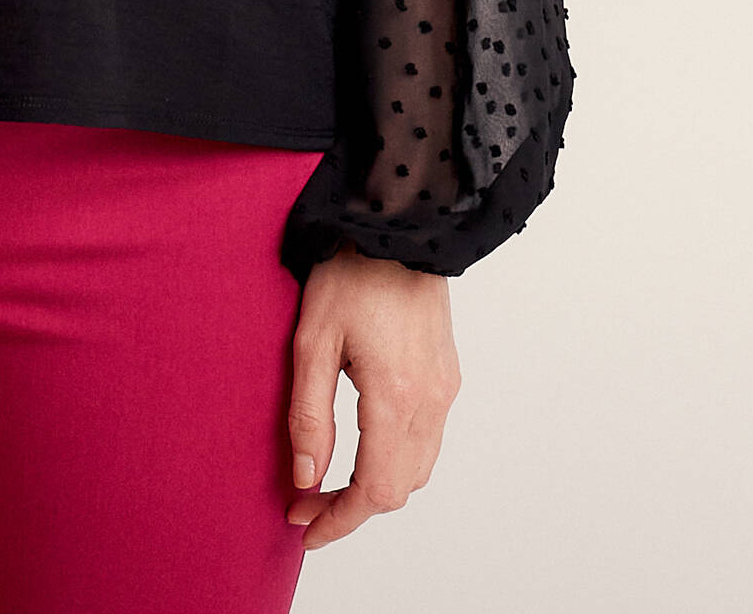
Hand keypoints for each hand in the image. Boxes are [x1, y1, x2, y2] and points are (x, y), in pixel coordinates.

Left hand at [284, 239, 460, 546]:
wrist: (401, 224)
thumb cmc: (351, 271)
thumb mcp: (312, 340)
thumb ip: (310, 415)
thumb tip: (305, 479)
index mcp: (396, 398)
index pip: (374, 491)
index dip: (338, 520)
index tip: (304, 528)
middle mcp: (431, 402)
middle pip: (398, 488)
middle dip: (351, 507)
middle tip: (305, 500)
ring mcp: (445, 389)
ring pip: (417, 468)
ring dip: (376, 485)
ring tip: (329, 479)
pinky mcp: (448, 375)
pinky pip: (427, 439)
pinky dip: (396, 457)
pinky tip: (362, 444)